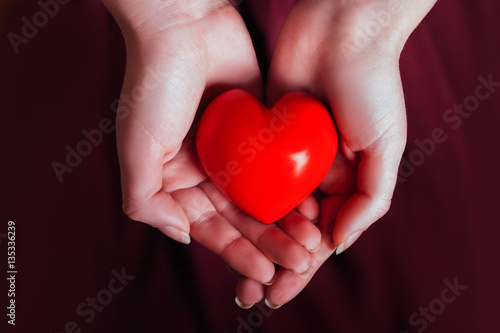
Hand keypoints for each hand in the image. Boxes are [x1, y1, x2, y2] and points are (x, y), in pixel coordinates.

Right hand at [102, 0, 320, 284]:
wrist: (184, 24)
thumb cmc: (154, 84)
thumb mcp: (136, 146)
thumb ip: (145, 199)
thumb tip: (181, 236)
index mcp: (177, 181)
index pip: (211, 228)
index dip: (238, 253)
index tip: (266, 273)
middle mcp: (206, 171)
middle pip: (242, 219)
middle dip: (270, 244)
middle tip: (300, 262)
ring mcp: (234, 152)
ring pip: (264, 198)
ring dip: (287, 222)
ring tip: (312, 243)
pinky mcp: (259, 130)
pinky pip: (279, 166)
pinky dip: (295, 188)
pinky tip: (314, 204)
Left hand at [235, 0, 436, 306]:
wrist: (340, 30)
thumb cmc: (372, 87)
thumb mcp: (386, 149)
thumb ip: (370, 201)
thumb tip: (337, 246)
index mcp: (346, 182)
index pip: (320, 236)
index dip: (300, 267)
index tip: (279, 292)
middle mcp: (314, 174)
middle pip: (288, 229)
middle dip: (271, 261)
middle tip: (251, 293)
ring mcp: (286, 155)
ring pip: (264, 207)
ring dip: (252, 239)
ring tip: (237, 271)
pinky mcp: (262, 133)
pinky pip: (248, 171)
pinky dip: (239, 199)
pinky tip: (222, 223)